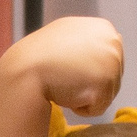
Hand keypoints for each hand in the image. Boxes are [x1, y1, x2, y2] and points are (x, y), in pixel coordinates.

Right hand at [0, 16, 125, 120]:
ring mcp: (112, 61)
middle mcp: (113, 41)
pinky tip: (66, 93)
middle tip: (64, 75)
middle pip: (111, 78)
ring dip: (84, 95)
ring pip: (107, 94)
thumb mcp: (66, 35)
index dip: (85, 70)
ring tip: (64, 83)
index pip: (106, 62)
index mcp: (103, 27)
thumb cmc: (39, 57)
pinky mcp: (106, 83)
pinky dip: (81, 108)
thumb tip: (110, 40)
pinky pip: (98, 109)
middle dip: (88, 83)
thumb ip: (88, 40)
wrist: (24, 70)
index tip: (66, 66)